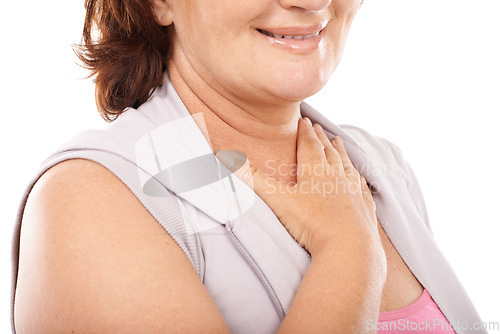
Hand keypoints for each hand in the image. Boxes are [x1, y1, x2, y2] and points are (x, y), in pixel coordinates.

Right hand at [229, 117, 378, 255]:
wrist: (348, 247)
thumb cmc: (312, 222)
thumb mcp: (278, 199)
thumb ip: (253, 179)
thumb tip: (226, 157)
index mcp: (315, 171)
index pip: (309, 145)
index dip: (305, 132)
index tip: (304, 120)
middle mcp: (337, 177)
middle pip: (328, 152)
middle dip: (321, 138)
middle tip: (318, 126)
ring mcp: (353, 193)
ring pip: (347, 166)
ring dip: (341, 153)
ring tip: (339, 142)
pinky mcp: (364, 210)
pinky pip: (362, 189)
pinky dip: (360, 181)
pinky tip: (360, 179)